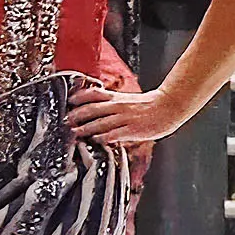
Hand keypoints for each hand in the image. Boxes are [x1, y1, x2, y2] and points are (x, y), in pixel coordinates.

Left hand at [70, 80, 190, 144]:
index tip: (69, 101)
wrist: (168, 107)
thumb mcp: (128, 99)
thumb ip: (113, 103)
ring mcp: (125, 118)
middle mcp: (118, 106)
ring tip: (75, 133)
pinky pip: (114, 134)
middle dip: (77, 115)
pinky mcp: (132, 130)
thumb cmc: (149, 106)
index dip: (80, 96)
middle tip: (66, 121)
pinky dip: (103, 138)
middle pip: (93, 108)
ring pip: (100, 122)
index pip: (94, 93)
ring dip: (85, 128)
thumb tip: (96, 108)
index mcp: (117, 97)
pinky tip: (96, 141)